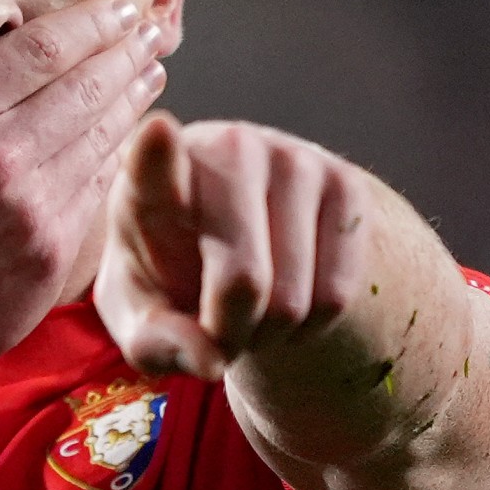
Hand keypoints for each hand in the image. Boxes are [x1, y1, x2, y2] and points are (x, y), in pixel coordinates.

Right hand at [0, 0, 167, 397]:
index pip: (40, 49)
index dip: (88, 23)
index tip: (115, 8)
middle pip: (85, 86)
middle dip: (123, 52)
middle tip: (147, 30)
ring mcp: (30, 210)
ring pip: (100, 136)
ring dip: (131, 98)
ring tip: (148, 71)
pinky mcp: (50, 257)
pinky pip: (97, 191)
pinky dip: (115, 156)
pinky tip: (122, 137)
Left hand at [94, 114, 371, 380]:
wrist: (238, 253)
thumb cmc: (172, 282)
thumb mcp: (143, 321)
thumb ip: (157, 343)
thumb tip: (209, 358)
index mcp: (152, 177)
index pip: (152, 164)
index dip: (156, 153)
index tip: (157, 130)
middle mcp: (226, 149)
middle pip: (243, 281)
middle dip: (230, 334)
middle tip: (219, 332)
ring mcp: (293, 158)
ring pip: (293, 299)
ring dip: (271, 335)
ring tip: (250, 314)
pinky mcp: (346, 182)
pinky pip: (337, 295)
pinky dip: (312, 326)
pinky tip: (289, 304)